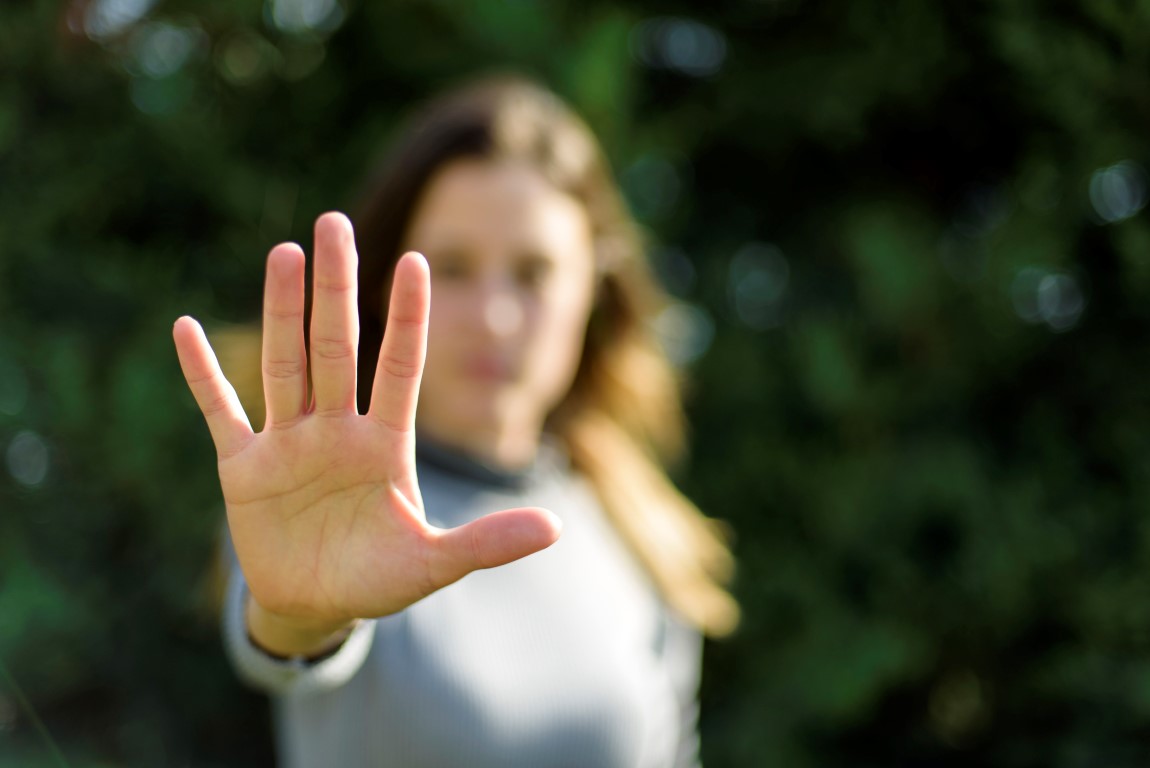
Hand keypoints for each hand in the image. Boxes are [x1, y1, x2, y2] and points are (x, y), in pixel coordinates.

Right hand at [173, 213, 560, 647]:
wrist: (315, 608)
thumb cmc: (378, 579)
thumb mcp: (433, 563)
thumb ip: (486, 543)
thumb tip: (555, 528)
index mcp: (385, 445)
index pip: (400, 367)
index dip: (406, 317)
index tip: (417, 261)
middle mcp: (338, 430)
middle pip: (337, 347)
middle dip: (336, 288)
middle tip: (334, 222)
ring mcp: (289, 443)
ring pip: (285, 364)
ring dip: (282, 311)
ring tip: (284, 252)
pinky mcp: (243, 468)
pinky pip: (220, 411)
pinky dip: (203, 375)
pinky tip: (186, 329)